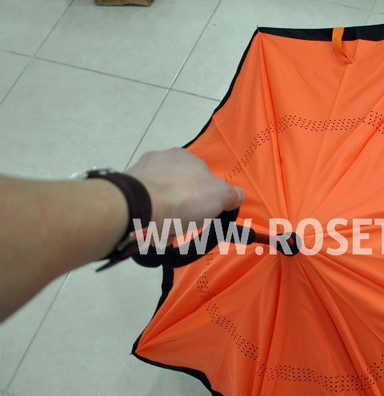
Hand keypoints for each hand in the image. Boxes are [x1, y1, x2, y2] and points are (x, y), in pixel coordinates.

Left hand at [126, 148, 243, 227]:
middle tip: (187, 223)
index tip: (206, 212)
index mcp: (183, 156)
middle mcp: (159, 159)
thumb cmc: (184, 198)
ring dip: (166, 214)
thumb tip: (238, 194)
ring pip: (160, 198)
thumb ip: (231, 194)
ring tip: (168, 231)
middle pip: (179, 187)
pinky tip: (152, 231)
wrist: (140, 208)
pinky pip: (143, 207)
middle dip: (184, 205)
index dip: (206, 195)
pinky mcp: (125, 192)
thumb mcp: (220, 196)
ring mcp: (139, 174)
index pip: (201, 175)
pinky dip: (149, 219)